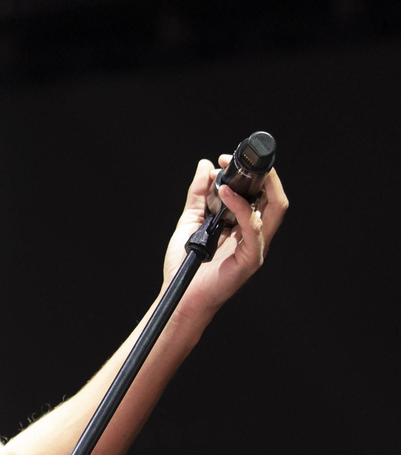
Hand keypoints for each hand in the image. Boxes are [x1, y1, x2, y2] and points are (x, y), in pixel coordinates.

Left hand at [163, 154, 288, 318]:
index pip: (262, 193)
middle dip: (258, 173)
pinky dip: (241, 207)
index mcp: (245, 225)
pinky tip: (224, 194)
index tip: (225, 159)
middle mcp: (255, 234)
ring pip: (275, 209)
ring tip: (228, 172)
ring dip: (255, 185)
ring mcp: (256, 246)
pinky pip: (253, 228)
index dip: (249, 173)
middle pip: (275, 198)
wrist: (179, 295)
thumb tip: (205, 166)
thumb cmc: (186, 264)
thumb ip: (198, 195)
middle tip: (231, 160)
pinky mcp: (251, 259)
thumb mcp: (189, 221)